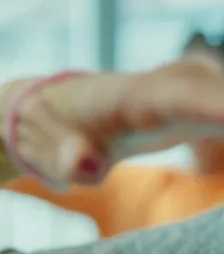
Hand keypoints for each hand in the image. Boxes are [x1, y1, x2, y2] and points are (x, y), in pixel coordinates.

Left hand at [15, 60, 223, 186]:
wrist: (53, 108)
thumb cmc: (50, 132)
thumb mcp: (46, 150)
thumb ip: (67, 159)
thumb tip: (85, 168)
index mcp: (136, 97)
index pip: (188, 99)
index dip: (221, 109)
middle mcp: (174, 84)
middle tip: (223, 155)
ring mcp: (196, 88)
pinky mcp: (208, 100)